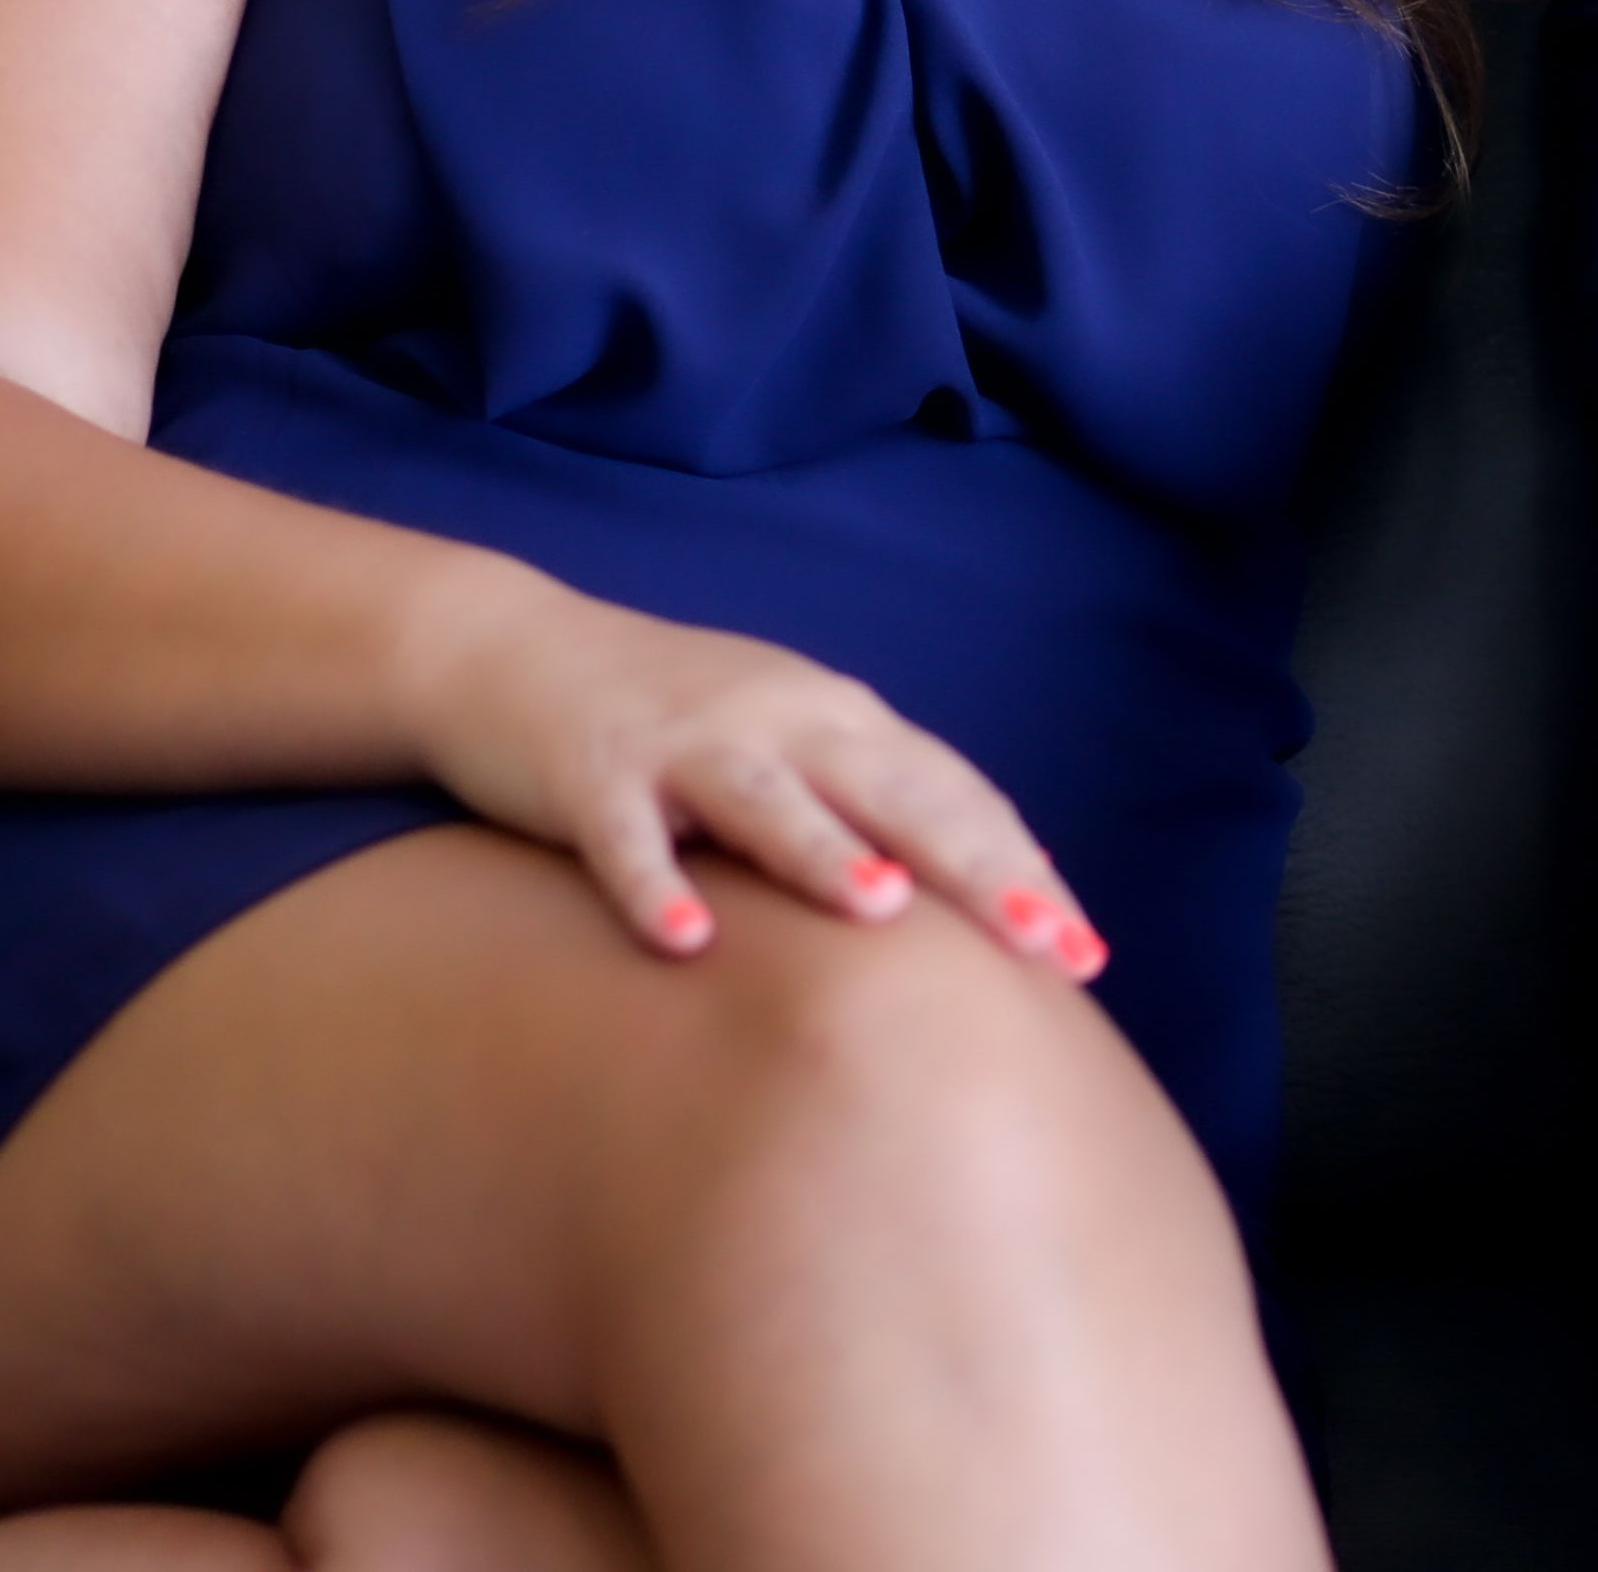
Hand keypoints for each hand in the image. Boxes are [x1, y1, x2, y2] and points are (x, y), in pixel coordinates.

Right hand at [401, 571, 1104, 980]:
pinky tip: (685, 941)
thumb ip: (874, 804)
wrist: (510, 647)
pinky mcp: (591, 772)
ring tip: (885, 911)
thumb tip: (985, 889)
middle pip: (896, 795)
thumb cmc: (673, 720)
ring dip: (826, 853)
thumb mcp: (789, 746)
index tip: (1087, 950)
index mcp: (839, 721)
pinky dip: (654, 884)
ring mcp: (685, 744)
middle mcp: (780, 721)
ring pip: (769, 800)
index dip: (1022, 868)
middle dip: (978, 870)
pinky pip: (625, 838)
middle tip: (1049, 943)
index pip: (954, 796)